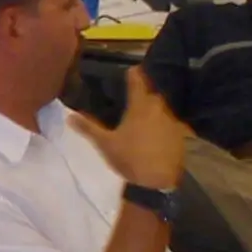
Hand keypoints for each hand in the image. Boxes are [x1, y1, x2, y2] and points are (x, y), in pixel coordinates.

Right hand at [72, 70, 187, 193]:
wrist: (159, 182)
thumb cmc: (130, 159)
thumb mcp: (105, 144)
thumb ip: (88, 127)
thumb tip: (69, 115)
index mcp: (140, 106)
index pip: (137, 80)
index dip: (134, 73)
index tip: (131, 69)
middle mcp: (158, 108)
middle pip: (152, 95)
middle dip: (144, 95)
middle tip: (134, 101)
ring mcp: (172, 121)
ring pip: (162, 109)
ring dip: (154, 112)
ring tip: (144, 120)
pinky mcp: (181, 135)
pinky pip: (171, 124)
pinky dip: (164, 126)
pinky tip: (157, 135)